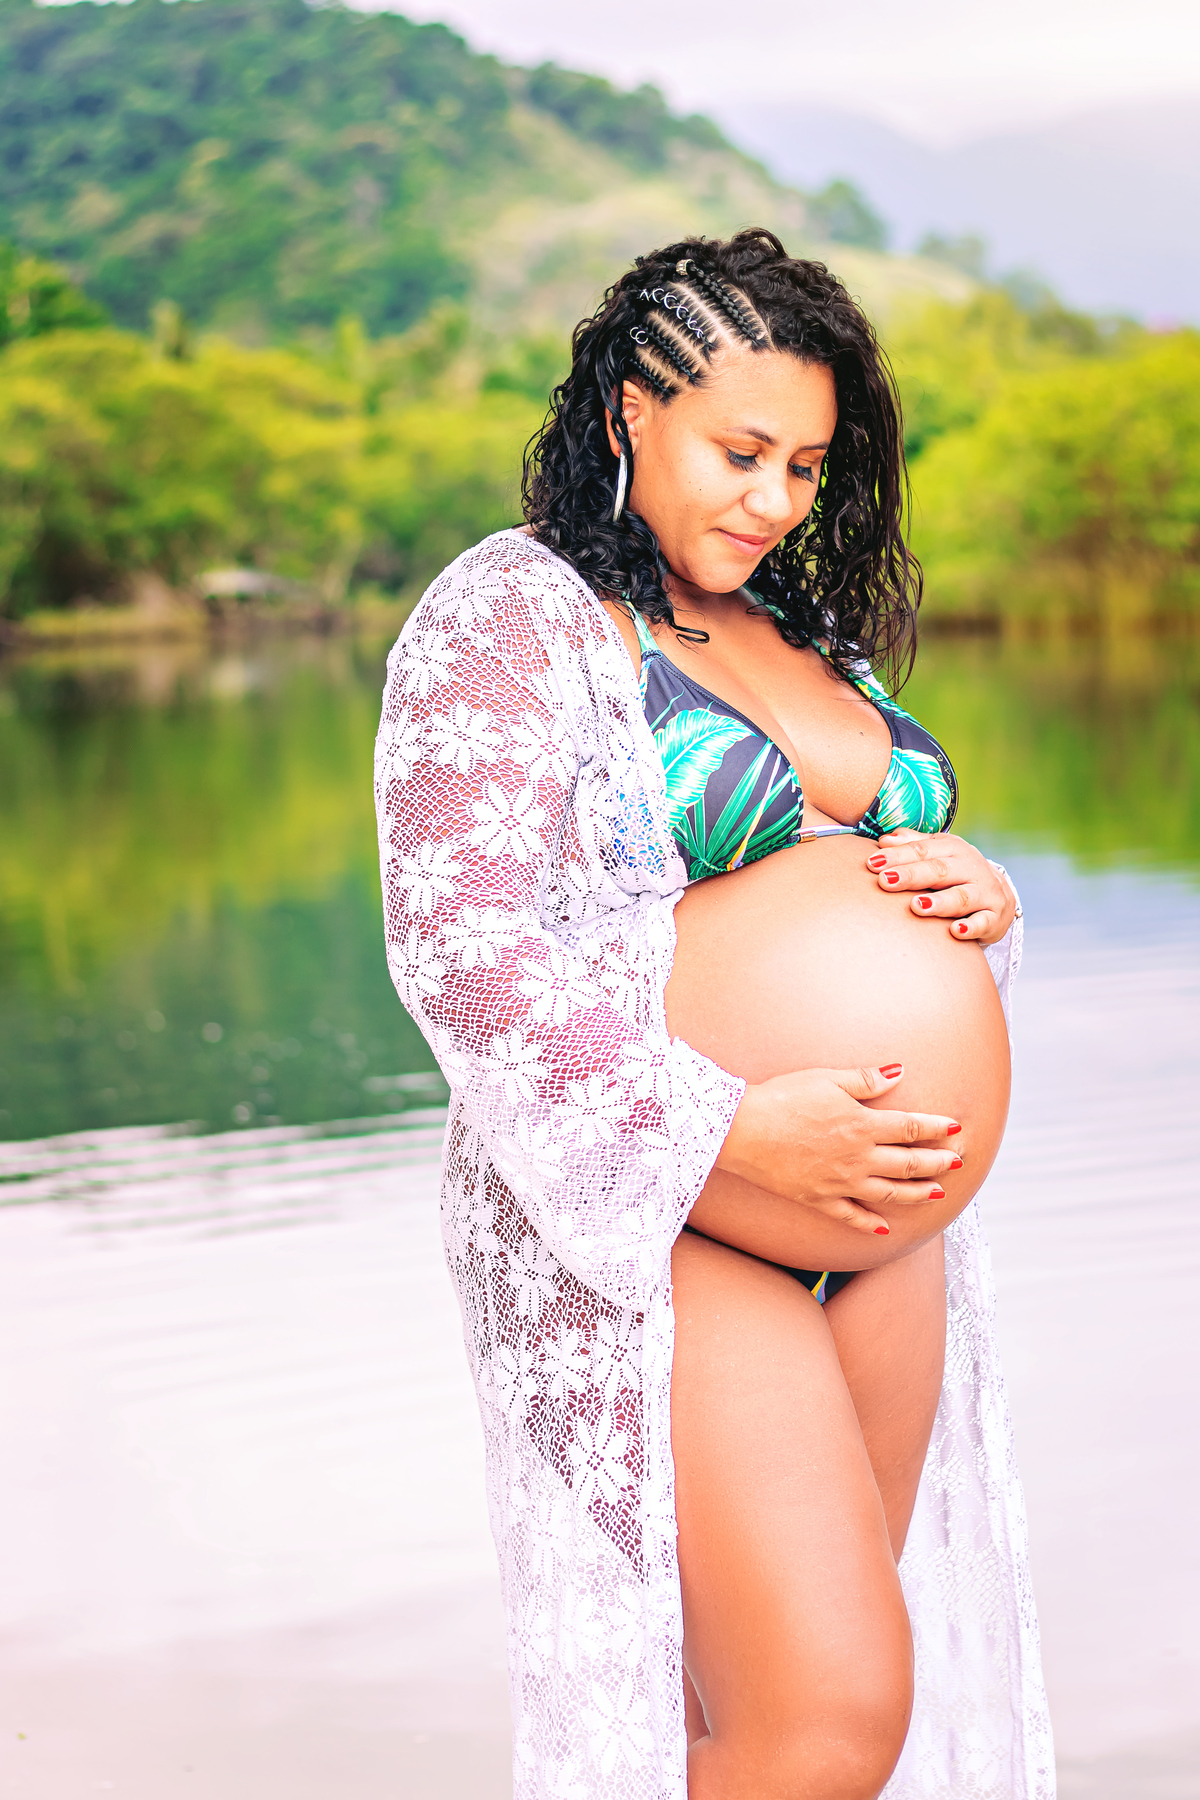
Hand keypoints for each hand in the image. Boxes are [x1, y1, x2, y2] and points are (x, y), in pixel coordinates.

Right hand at [716, 1063, 962, 1236]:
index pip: (911, 1128)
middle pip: (909, 1163)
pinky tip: (884, 1228)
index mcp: (862, 1125)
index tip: (957, 1128)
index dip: (937, 1128)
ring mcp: (841, 1183)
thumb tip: (900, 1072)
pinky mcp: (820, 1199)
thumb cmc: (782, 1098)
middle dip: (938, 1163)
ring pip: (890, 1193)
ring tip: (937, 1194)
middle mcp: (859, 1158)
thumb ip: (866, 1080)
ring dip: (918, 1194)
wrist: (742, 1131)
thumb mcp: (826, 1079)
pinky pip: (852, 1216)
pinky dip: (871, 1223)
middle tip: (958, 1163)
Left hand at [865, 829, 1017, 945]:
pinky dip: (971, 927)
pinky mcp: (995, 917)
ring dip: (940, 901)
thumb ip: (912, 846)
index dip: (897, 856)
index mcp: (952, 848)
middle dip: (912, 875)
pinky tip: (955, 931)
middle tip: (886, 881)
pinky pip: (983, 922)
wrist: (998, 896)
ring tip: (917, 906)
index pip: (922, 850)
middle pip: (939, 870)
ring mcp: (985, 892)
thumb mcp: (937, 854)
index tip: (872, 864)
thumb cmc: (956, 874)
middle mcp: (971, 867)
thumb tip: (884, 840)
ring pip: (961, 896)